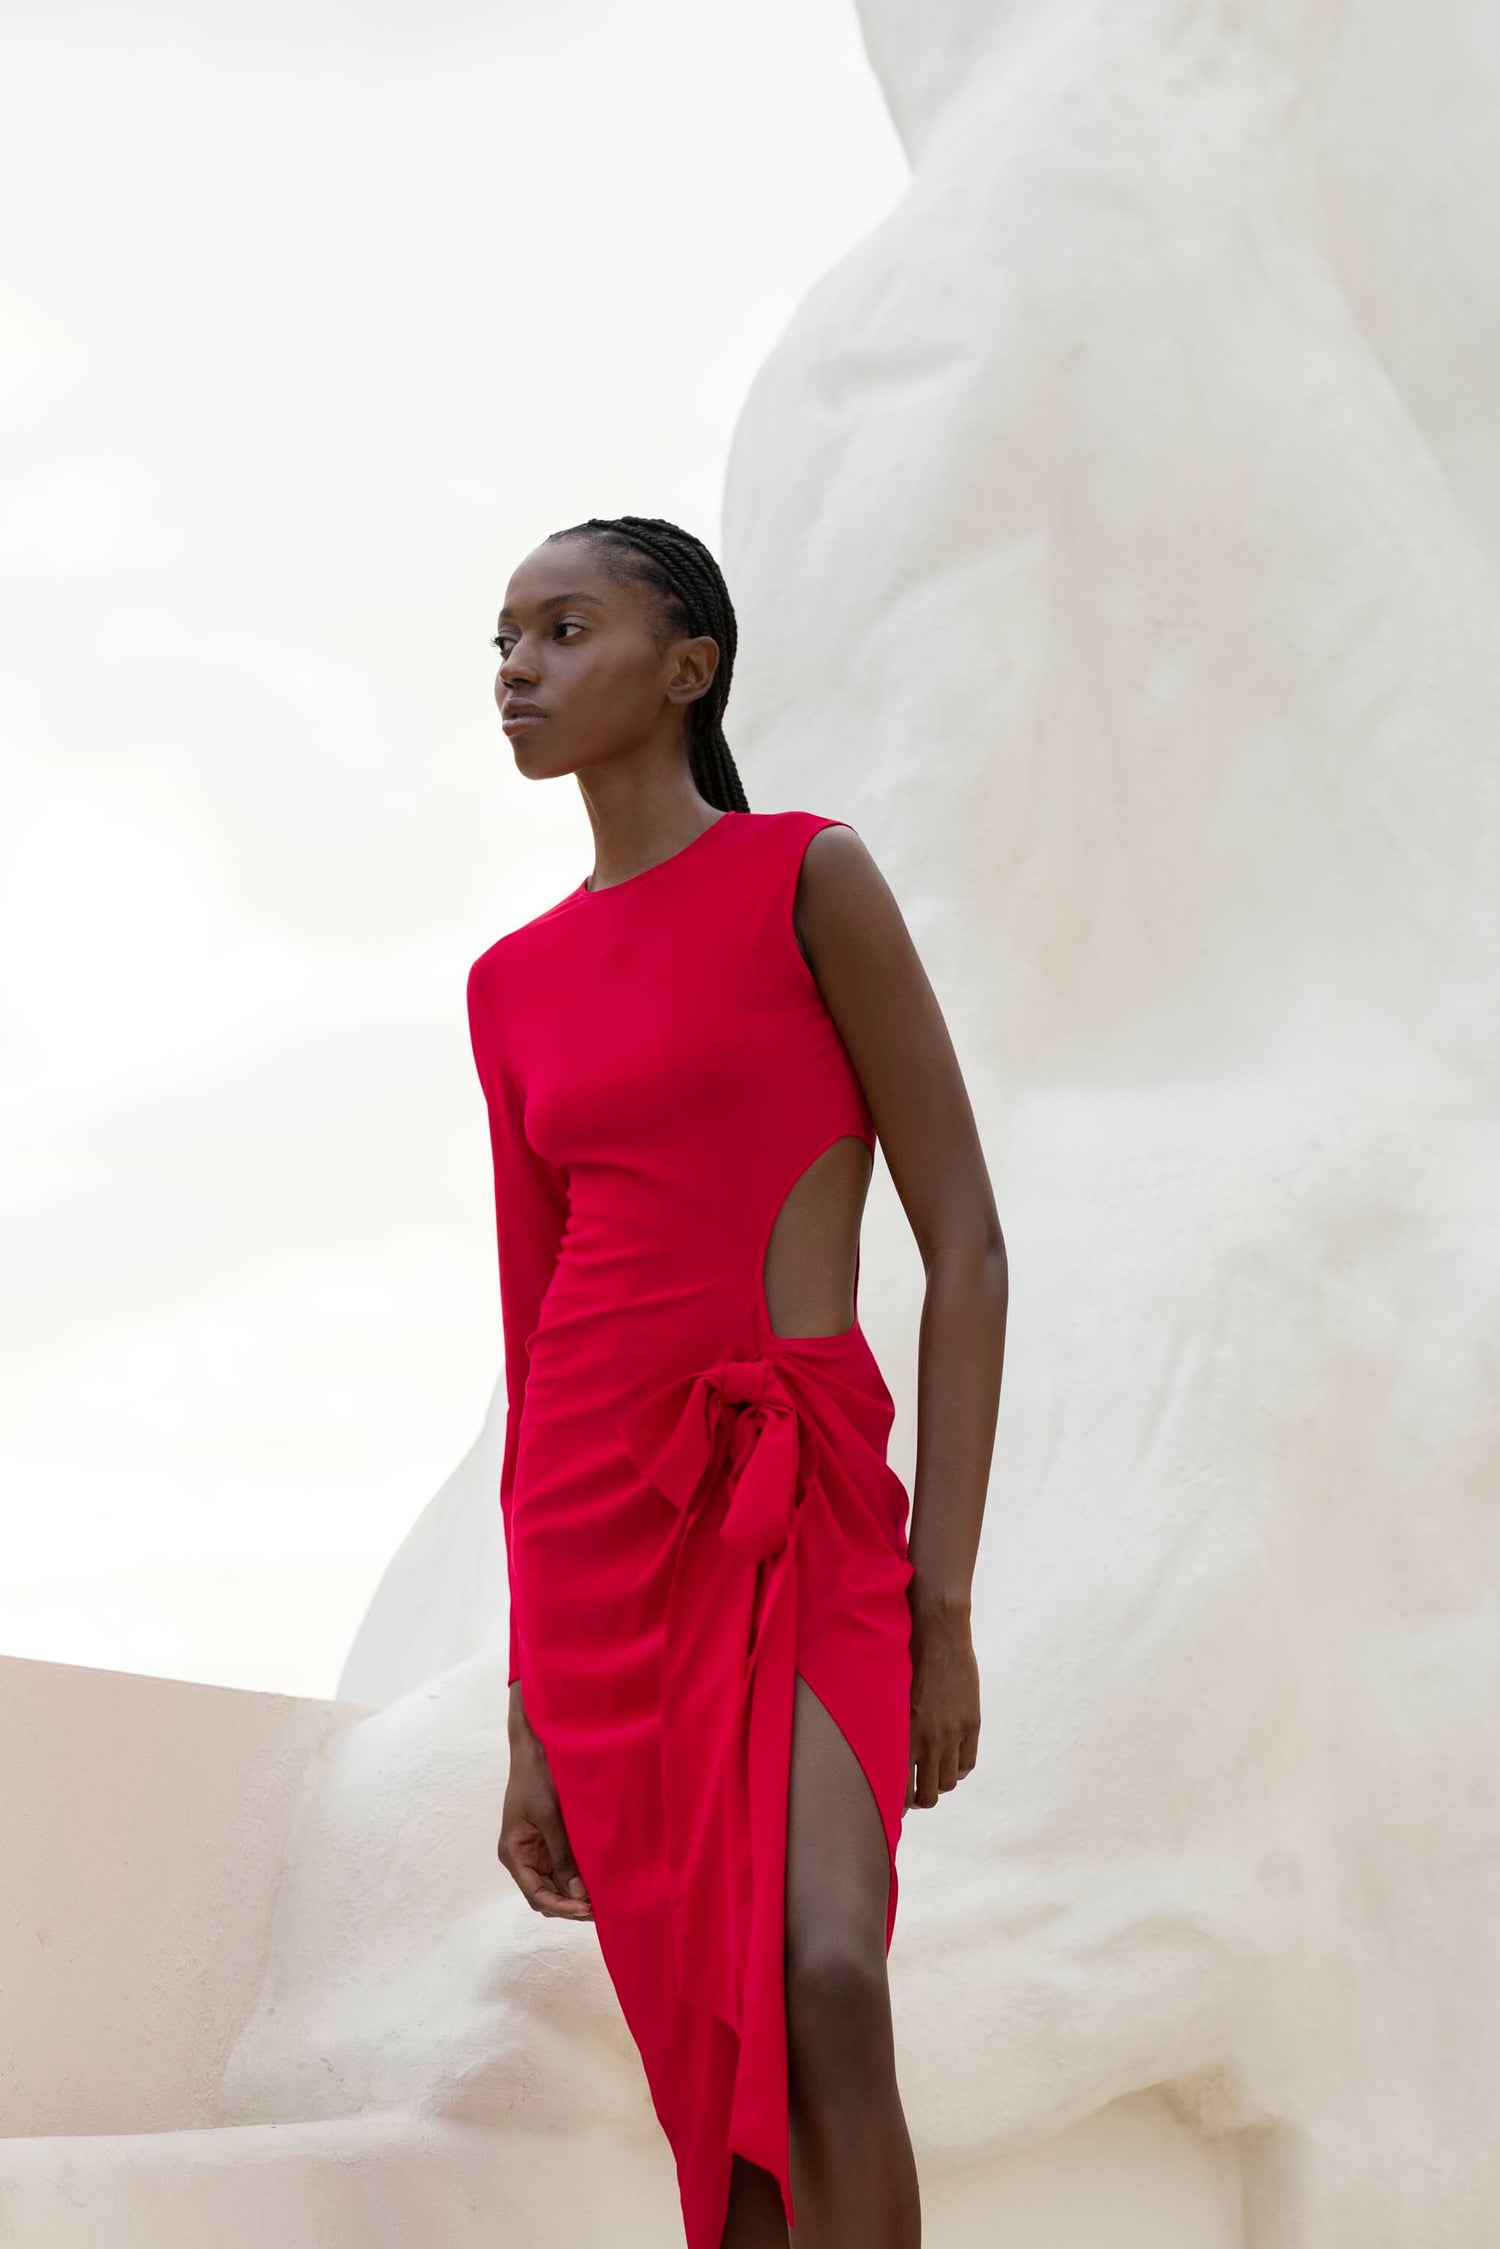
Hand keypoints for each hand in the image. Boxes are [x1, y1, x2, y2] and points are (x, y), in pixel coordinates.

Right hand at [500, 1694, 593, 1919]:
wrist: (535, 1747)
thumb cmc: (536, 1777)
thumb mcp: (550, 1816)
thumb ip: (563, 1855)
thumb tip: (579, 1894)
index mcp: (514, 1854)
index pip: (536, 1895)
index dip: (561, 1906)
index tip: (586, 1910)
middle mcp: (522, 1857)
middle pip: (545, 1895)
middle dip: (570, 1905)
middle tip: (600, 1910)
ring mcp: (536, 1851)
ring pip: (555, 1885)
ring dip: (575, 1894)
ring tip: (603, 1900)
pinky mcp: (549, 1841)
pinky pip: (563, 1868)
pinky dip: (578, 1877)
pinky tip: (598, 1881)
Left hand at [905, 1596, 980, 1810]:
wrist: (938, 1634)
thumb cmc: (902, 1659)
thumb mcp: (886, 1696)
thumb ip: (885, 1728)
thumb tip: (876, 1753)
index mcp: (902, 1736)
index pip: (900, 1790)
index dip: (897, 1805)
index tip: (892, 1806)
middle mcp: (928, 1741)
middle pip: (926, 1796)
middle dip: (918, 1800)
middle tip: (912, 1794)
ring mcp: (952, 1734)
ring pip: (948, 1784)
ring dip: (938, 1784)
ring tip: (930, 1777)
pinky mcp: (971, 1725)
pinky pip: (967, 1764)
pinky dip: (958, 1769)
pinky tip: (949, 1761)